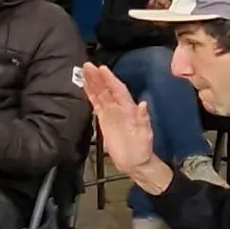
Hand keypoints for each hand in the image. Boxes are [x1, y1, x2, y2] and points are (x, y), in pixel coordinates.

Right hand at [81, 61, 156, 175]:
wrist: (135, 163)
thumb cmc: (142, 149)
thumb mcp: (145, 135)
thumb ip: (143, 119)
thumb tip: (143, 104)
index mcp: (129, 109)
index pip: (118, 90)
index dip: (110, 80)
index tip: (102, 69)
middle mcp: (119, 108)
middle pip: (107, 89)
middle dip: (98, 77)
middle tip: (87, 65)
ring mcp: (111, 114)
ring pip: (100, 95)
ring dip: (93, 83)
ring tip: (84, 71)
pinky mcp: (104, 121)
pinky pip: (96, 105)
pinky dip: (90, 95)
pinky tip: (85, 87)